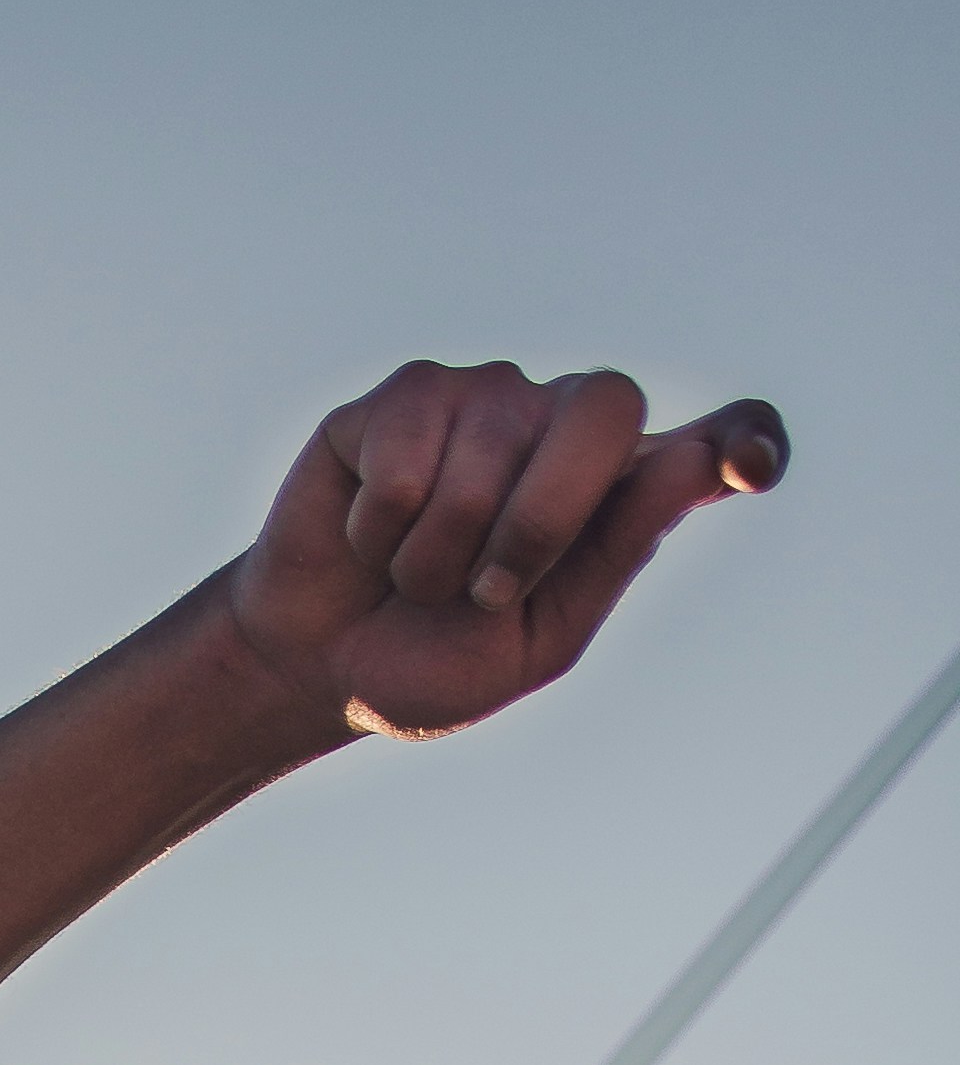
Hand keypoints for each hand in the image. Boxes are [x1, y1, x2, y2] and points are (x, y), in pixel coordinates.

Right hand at [228, 359, 787, 744]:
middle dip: (540, 518)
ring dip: (435, 551)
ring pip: (490, 452)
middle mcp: (561, 425)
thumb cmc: (431, 660)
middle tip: (486, 590)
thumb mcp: (539, 639)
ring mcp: (487, 399)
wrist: (315, 668)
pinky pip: (408, 452)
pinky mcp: (407, 396)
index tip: (749, 467)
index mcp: (617, 493)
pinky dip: (378, 525)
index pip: (714, 440)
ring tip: (411, 572)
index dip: (745, 438)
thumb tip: (696, 462)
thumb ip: (615, 553)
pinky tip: (368, 533)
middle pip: (603, 408)